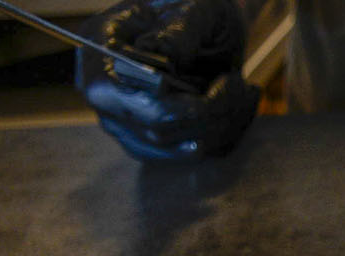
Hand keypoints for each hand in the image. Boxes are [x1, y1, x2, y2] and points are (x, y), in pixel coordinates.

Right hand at [77, 0, 258, 162]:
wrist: (205, 25)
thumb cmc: (193, 8)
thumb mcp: (191, 6)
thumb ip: (177, 31)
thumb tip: (162, 57)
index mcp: (100, 52)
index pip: (128, 99)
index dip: (182, 106)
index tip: (227, 81)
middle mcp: (105, 95)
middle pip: (159, 131)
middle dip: (214, 114)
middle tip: (242, 84)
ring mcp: (126, 123)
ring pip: (181, 148)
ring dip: (225, 124)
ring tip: (243, 89)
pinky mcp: (154, 142)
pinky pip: (196, 152)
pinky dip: (226, 132)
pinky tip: (237, 105)